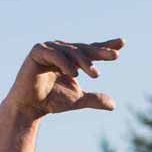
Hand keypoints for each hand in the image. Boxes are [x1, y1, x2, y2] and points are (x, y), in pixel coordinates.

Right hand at [6, 39, 122, 119]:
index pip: (90, 50)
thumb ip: (94, 99)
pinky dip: (65, 63)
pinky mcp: (37, 51)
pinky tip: (74, 74)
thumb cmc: (51, 101)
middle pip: (83, 49)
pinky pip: (55, 54)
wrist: (30, 108)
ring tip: (94, 75)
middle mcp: (60, 50)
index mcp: (70, 58)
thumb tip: (113, 105)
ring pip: (71, 51)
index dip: (105, 47)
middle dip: (99, 53)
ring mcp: (48, 49)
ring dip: (84, 62)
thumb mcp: (77, 100)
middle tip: (114, 56)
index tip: (122, 42)